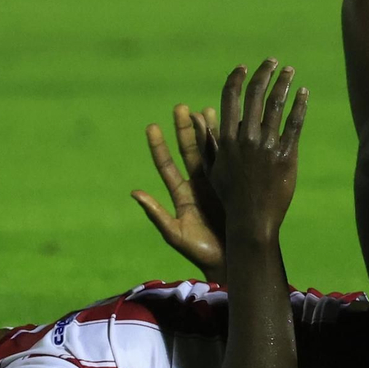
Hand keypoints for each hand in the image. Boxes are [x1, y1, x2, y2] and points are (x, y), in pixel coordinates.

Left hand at [133, 104, 227, 282]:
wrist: (231, 261)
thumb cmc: (201, 251)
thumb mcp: (175, 233)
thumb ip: (156, 213)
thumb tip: (134, 192)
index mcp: (181, 196)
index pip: (166, 165)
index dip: (158, 146)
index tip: (152, 126)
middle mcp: (198, 185)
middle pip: (188, 151)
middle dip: (184, 129)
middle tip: (181, 107)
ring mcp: (216, 184)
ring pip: (210, 151)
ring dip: (207, 131)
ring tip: (204, 110)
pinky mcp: (233, 185)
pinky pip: (229, 160)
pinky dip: (228, 143)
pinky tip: (229, 125)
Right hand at [207, 60, 306, 240]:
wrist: (252, 221)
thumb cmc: (230, 198)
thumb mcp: (212, 170)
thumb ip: (207, 143)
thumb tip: (198, 119)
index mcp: (227, 139)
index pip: (230, 99)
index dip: (236, 79)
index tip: (243, 67)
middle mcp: (246, 139)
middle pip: (255, 96)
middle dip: (263, 74)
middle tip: (272, 61)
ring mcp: (267, 146)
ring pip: (276, 106)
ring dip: (283, 84)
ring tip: (289, 71)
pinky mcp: (286, 156)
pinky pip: (294, 125)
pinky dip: (299, 106)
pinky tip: (304, 93)